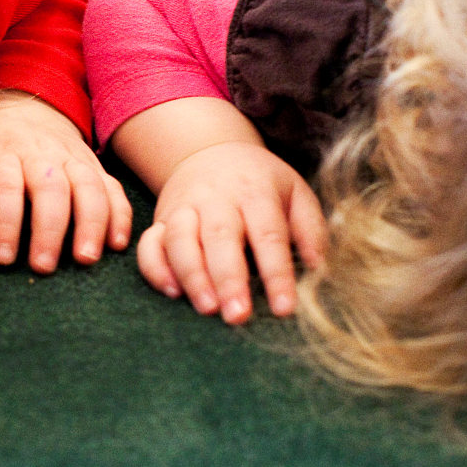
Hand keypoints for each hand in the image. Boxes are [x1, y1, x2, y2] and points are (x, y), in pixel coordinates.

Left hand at [0, 91, 131, 271]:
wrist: (23, 108)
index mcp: (0, 153)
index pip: (4, 188)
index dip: (5, 223)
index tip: (3, 257)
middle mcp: (39, 153)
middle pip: (51, 189)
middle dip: (49, 230)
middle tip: (44, 266)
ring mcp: (71, 158)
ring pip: (88, 186)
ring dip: (91, 224)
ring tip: (86, 259)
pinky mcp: (94, 166)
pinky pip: (112, 188)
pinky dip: (119, 215)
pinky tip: (117, 244)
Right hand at [136, 141, 326, 323]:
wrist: (211, 151)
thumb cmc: (260, 182)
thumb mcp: (294, 191)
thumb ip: (310, 227)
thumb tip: (317, 266)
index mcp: (255, 192)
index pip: (268, 235)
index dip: (277, 273)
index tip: (283, 309)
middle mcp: (216, 198)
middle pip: (220, 238)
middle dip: (228, 279)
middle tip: (238, 315)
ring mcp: (184, 208)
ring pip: (180, 240)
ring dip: (192, 276)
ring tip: (207, 308)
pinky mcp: (160, 220)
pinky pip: (149, 245)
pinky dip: (155, 269)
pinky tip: (172, 292)